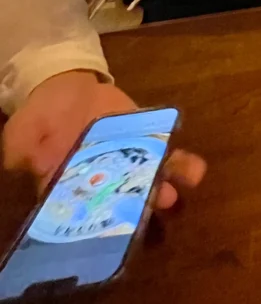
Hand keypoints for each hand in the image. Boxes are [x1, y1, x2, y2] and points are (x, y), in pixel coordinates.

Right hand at [2, 71, 205, 208]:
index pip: (86, 210)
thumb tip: (21, 162)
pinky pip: (164, 150)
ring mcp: (127, 160)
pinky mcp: (145, 137)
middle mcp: (103, 180)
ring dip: (165, 189)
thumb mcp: (21, 133)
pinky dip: (179, 160)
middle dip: (142, 206)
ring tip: (176, 193)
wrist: (63, 87)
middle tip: (157, 204)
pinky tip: (193, 167)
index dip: (101, 217)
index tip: (116, 220)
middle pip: (125, 201)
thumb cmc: (40, 117)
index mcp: (69, 187)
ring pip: (149, 181)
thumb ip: (20, 149)